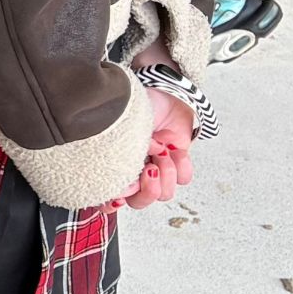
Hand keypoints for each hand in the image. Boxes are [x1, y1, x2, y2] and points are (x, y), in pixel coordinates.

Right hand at [120, 87, 197, 209]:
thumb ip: (118, 156)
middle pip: (139, 202)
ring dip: (165, 172)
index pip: (108, 200)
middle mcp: (133, 172)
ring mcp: (156, 169)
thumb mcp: (118, 131)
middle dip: (147, 191)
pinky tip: (173, 147)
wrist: (160, 90)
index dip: (115, 199)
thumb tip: (128, 178)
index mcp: (111, 167)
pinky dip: (181, 164)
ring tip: (162, 151)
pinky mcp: (177, 162)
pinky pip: (184, 178)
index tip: (122, 186)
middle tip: (149, 171)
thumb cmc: (130, 106)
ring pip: (164, 194)